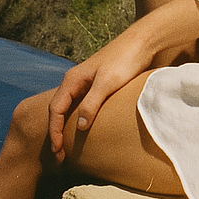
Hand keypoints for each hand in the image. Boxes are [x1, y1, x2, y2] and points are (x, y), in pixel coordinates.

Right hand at [47, 0, 198, 158]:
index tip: (57, 151)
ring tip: (69, 147)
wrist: (144, 42)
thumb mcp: (108, 83)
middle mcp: (75, 81)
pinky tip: (85, 130)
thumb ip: (92, 104)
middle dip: (57, 133)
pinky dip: (78, 120)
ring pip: (70, 108)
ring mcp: (86, 83)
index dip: (54, 132)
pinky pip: (82, 105)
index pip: (55, 110)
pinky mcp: (98, 84)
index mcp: (72, 80)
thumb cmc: (125, 60)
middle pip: (58, 110)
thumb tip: (80, 128)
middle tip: (60, 156)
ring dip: (67, 127)